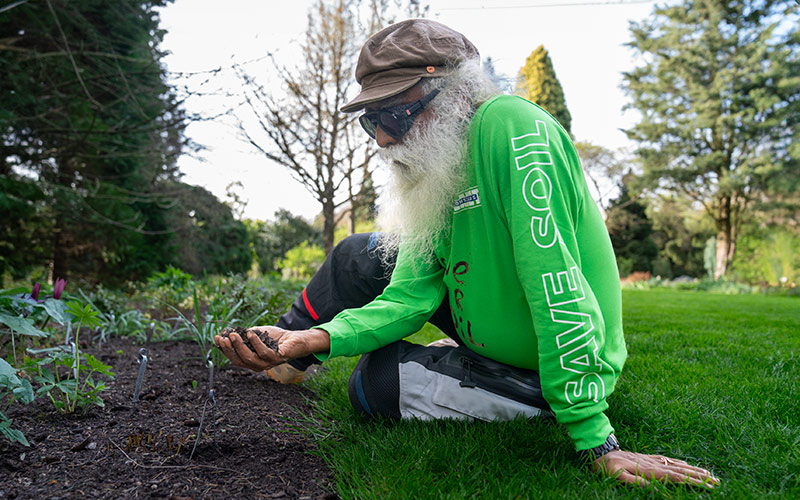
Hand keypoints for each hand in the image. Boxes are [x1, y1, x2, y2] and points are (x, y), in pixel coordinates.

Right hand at [214, 327, 329, 371]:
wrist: (295, 338)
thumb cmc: (275, 338)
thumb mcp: (256, 334)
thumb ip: (244, 335)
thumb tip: (228, 332)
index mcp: (251, 361)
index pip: (234, 358)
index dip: (224, 349)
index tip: (217, 338)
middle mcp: (258, 365)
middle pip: (239, 360)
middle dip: (229, 349)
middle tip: (224, 337)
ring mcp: (268, 363)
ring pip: (249, 358)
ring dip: (240, 346)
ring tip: (235, 334)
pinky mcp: (278, 358)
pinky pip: (264, 353)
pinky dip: (256, 343)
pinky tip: (250, 334)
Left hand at [593, 449, 719, 487]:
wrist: (600, 451)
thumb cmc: (607, 467)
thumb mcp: (616, 476)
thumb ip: (632, 481)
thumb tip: (649, 486)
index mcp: (649, 470)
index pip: (675, 477)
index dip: (691, 482)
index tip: (707, 486)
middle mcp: (654, 463)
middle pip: (681, 470)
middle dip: (700, 476)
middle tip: (717, 482)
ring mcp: (652, 460)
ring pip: (678, 465)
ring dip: (694, 470)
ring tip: (710, 475)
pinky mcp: (649, 458)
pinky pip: (669, 461)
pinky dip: (681, 464)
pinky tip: (688, 465)